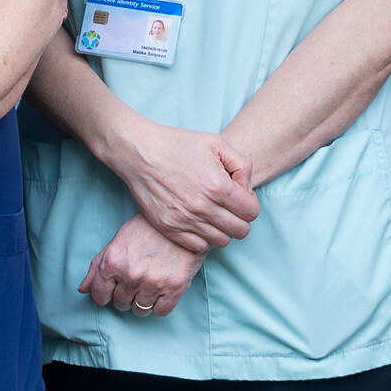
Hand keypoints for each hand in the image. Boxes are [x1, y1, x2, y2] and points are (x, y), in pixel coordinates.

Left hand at [77, 215, 204, 317]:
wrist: (181, 219)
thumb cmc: (147, 228)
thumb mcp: (116, 241)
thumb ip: (97, 267)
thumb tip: (83, 290)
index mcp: (112, 262)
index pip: (99, 296)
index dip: (105, 294)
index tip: (112, 290)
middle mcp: (130, 275)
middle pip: (120, 303)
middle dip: (125, 295)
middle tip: (135, 279)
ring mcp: (152, 283)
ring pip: (139, 310)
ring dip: (142, 301)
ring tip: (149, 285)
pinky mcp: (174, 288)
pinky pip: (160, 311)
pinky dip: (159, 305)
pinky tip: (161, 290)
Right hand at [100, 120, 258, 250]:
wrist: (139, 153)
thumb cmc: (178, 144)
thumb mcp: (217, 143)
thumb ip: (242, 165)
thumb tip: (247, 189)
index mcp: (218, 186)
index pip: (251, 212)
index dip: (250, 204)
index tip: (240, 196)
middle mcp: (203, 207)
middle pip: (240, 231)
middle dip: (241, 219)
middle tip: (230, 207)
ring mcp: (185, 220)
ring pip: (221, 241)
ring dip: (223, 230)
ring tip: (214, 214)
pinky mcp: (169, 228)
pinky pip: (199, 247)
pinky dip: (204, 238)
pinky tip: (199, 222)